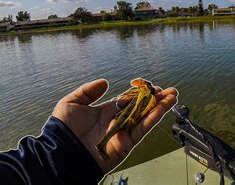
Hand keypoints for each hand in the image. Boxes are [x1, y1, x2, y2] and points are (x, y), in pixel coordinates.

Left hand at [52, 79, 177, 172]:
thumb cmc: (62, 129)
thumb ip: (88, 91)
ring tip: (173, 96)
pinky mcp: (126, 144)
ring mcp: (123, 133)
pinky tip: (162, 109)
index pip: (129, 100)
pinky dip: (153, 118)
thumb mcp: (72, 103)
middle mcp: (117, 122)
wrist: (61, 152)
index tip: (151, 86)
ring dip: (161, 107)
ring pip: (146, 118)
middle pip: (142, 108)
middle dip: (157, 99)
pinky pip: (142, 129)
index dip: (141, 93)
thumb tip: (105, 82)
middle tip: (170, 91)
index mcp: (106, 112)